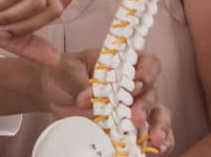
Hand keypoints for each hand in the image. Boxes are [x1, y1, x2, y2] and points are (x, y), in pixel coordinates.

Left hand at [42, 49, 174, 153]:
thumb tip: (86, 98)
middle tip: (135, 117)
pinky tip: (156, 148)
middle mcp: (132, 84)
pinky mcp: (127, 125)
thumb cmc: (63, 72)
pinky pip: (149, 132)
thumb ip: (78, 83)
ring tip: (154, 139)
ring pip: (157, 113)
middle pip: (152, 92)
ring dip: (159, 125)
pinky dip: (157, 141)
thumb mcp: (68, 71)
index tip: (136, 84)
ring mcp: (132, 105)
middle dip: (146, 105)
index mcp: (121, 63)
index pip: (146, 63)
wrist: (51, 91)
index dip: (147, 72)